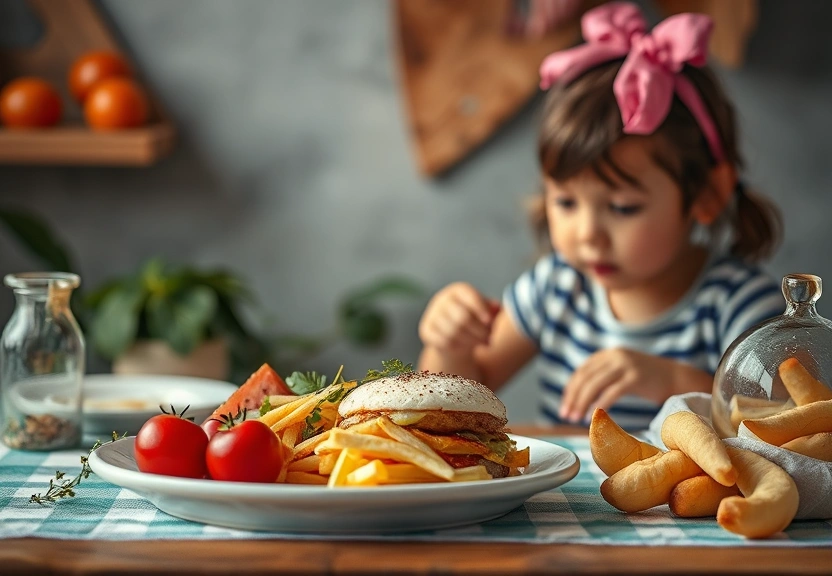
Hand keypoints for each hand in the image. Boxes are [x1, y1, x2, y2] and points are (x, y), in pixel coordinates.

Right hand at [418, 282, 500, 355]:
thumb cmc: (475, 319)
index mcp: (458, 291)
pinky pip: (443, 342)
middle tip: (490, 339)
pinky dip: (458, 347)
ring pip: (454, 332)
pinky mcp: (425, 329)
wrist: (454, 334)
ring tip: (482, 343)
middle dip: (480, 331)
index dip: (480, 308)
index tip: (489, 321)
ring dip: (472, 341)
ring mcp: (432, 314)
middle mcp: (442, 299)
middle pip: (463, 317)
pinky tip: (466, 348)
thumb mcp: (486, 311)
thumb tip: (497, 307)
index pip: (469, 296)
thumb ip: (493, 308)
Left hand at [559, 348, 678, 422]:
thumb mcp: (621, 371)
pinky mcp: (636, 377)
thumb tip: (578, 396)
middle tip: (565, 416)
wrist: (677, 376)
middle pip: (584, 378)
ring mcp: (625, 365)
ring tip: (575, 418)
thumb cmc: (646, 379)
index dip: (570, 390)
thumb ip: (602, 377)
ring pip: (594, 384)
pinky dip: (600, 404)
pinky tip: (593, 416)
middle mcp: (614, 356)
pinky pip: (612, 392)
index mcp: (607, 354)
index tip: (564, 407)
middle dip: (572, 398)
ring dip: (582, 403)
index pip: (581, 372)